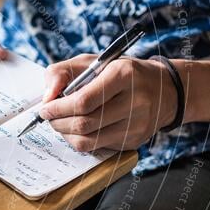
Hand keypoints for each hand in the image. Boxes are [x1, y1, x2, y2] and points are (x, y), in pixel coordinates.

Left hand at [39, 55, 177, 151]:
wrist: (165, 90)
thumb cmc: (121, 74)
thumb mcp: (92, 62)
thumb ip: (62, 73)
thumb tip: (47, 97)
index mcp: (123, 75)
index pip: (83, 101)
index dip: (58, 108)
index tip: (45, 108)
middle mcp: (134, 101)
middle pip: (83, 123)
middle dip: (58, 122)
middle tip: (50, 117)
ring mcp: (136, 125)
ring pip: (88, 141)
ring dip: (66, 134)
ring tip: (61, 123)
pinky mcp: (134, 141)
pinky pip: (97, 147)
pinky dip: (80, 140)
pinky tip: (79, 129)